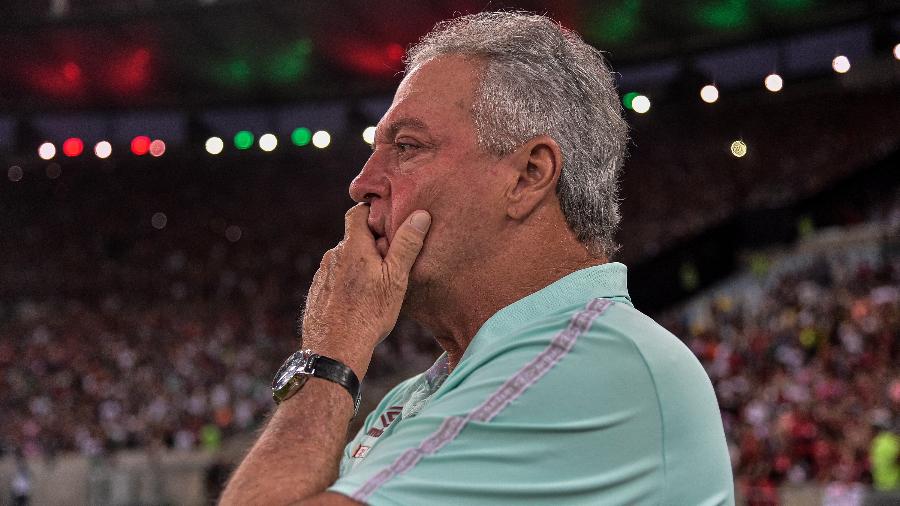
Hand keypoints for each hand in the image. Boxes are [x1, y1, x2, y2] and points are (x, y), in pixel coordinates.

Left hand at [300, 204, 430, 377]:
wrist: (334, 350)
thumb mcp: (396, 278)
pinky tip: (358, 303)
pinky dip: (347, 284)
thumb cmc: (369, 314)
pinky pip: (335, 279)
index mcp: (352, 247)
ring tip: (376, 288)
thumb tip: (420, 215)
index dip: (372, 213)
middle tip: (390, 264)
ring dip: (359, 266)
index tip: (388, 224)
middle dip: (371, 245)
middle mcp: (333, 256)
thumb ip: (406, 245)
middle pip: (354, 240)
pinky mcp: (317, 293)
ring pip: (344, 261)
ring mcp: (322, 275)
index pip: (357, 212)